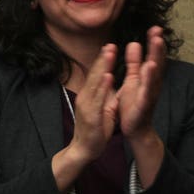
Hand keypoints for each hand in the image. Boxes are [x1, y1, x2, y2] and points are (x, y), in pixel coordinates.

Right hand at [67, 44, 117, 163]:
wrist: (83, 149)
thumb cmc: (94, 129)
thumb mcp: (101, 108)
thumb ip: (105, 94)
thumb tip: (110, 80)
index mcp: (89, 95)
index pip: (95, 75)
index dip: (102, 61)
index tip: (110, 46)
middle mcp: (85, 97)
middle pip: (94, 75)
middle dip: (102, 59)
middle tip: (110, 44)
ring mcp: (86, 105)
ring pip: (95, 83)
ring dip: (102, 67)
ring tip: (110, 53)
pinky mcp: (90, 115)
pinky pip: (98, 98)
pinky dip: (102, 87)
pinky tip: (108, 76)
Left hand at [117, 26, 165, 139]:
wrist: (133, 128)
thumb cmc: (133, 103)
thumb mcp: (133, 79)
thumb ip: (134, 63)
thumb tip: (133, 43)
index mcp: (147, 77)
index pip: (152, 56)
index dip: (153, 43)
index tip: (155, 27)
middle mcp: (151, 84)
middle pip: (156, 62)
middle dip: (157, 47)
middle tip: (158, 30)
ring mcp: (149, 94)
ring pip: (154, 75)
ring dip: (156, 58)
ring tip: (157, 44)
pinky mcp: (143, 104)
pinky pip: (146, 91)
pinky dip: (148, 80)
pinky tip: (149, 68)